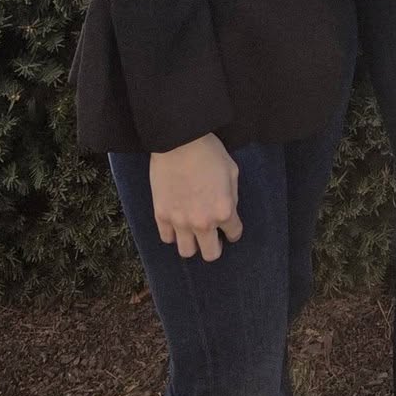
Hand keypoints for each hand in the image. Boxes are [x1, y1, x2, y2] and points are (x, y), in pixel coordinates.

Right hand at [149, 134, 241, 261]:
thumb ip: (232, 197)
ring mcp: (180, 221)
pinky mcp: (161, 215)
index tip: (229, 227)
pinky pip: (167, 238)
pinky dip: (172, 233)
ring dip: (192, 243)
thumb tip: (227, 209)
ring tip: (192, 232)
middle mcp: (203, 222)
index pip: (234, 234)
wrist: (178, 141)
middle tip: (212, 234)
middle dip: (214, 245)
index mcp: (224, 211)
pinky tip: (176, 223)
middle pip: (210, 254)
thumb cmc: (208, 152)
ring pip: (187, 252)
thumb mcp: (232, 171)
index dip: (233, 230)